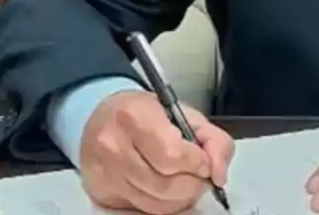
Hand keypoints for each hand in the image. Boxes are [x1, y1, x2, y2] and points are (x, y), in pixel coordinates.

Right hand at [80, 91, 234, 214]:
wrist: (99, 120)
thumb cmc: (145, 114)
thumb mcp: (183, 113)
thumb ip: (213, 140)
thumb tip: (219, 176)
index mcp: (134, 115)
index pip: (173, 155)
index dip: (197, 163)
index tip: (203, 161)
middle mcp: (113, 146)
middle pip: (166, 186)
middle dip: (193, 184)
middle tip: (197, 174)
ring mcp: (105, 174)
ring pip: (157, 204)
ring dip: (180, 199)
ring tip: (183, 181)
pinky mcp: (102, 195)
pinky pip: (144, 211)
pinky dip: (163, 205)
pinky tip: (165, 190)